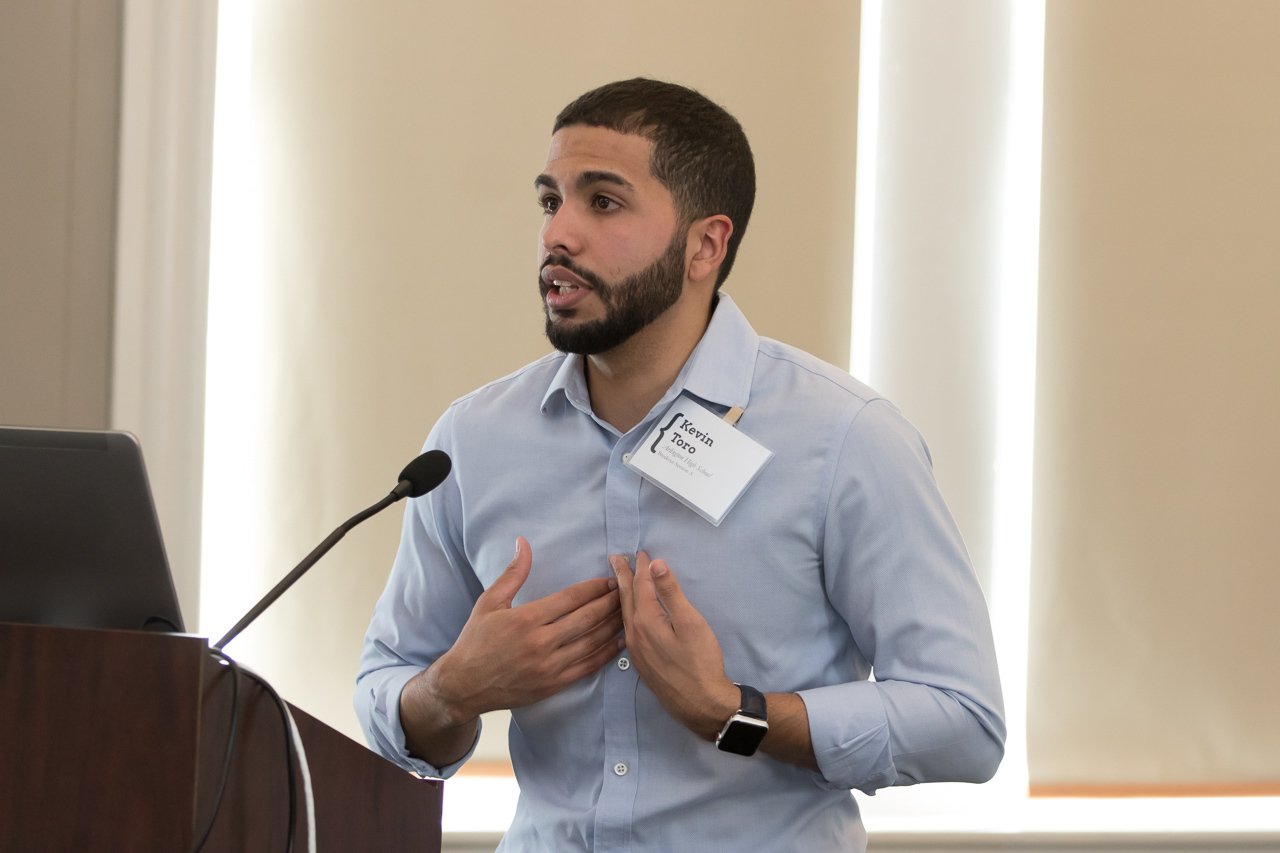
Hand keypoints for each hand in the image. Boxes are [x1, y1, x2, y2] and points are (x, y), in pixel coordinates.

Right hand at [424, 537, 623, 724]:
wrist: (464, 686)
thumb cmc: (475, 641)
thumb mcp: (489, 602)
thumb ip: (512, 573)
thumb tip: (523, 543)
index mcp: (526, 619)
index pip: (571, 598)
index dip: (595, 588)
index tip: (610, 579)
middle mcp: (540, 643)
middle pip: (587, 618)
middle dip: (610, 603)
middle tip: (626, 592)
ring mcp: (549, 666)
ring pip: (592, 642)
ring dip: (613, 626)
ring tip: (629, 612)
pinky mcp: (554, 684)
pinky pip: (588, 667)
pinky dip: (607, 654)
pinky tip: (619, 642)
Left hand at [610, 551, 738, 739]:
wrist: (701, 704)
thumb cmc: (701, 661)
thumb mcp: (690, 622)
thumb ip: (671, 593)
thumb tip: (655, 564)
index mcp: (646, 621)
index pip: (640, 586)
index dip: (641, 568)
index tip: (639, 552)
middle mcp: (634, 634)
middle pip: (625, 598)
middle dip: (622, 576)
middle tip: (615, 558)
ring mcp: (635, 650)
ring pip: (624, 615)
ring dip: (622, 594)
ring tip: (618, 581)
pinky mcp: (640, 662)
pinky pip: (627, 630)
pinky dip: (626, 613)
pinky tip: (627, 615)